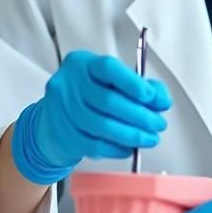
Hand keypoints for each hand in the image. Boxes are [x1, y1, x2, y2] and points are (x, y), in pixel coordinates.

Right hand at [11, 49, 170, 183]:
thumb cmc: (86, 96)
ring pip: (103, 126)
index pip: (109, 69)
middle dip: (140, 115)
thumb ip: (137, 85)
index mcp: (82, 64)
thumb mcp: (108, 81)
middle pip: (109, 101)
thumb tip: (161, 99)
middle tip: (158, 123)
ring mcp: (63, 111)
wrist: (50, 122)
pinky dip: (117, 148)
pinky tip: (129, 147)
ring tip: (150, 138)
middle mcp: (68, 84)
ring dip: (133, 135)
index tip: (153, 97)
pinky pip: (95, 145)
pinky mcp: (64, 135)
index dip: (133, 84)